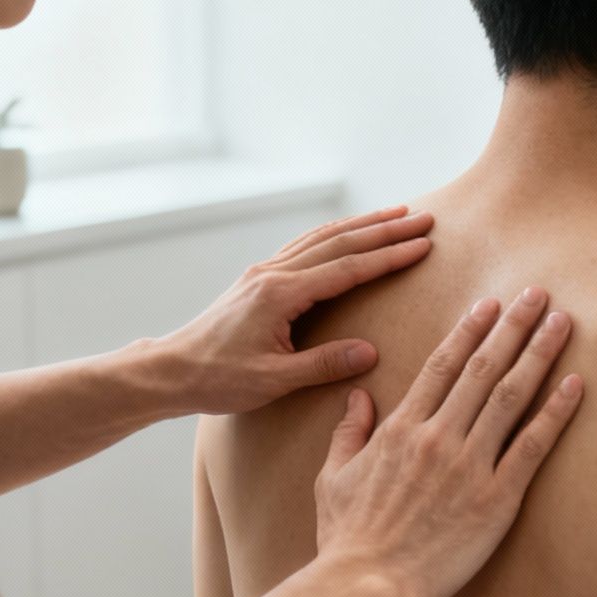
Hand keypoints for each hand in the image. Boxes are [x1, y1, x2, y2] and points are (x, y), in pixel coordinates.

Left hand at [144, 206, 435, 416]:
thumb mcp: (273, 381)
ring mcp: (264, 272)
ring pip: (322, 237)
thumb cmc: (218, 380)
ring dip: (362, 224)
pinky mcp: (259, 278)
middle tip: (425, 219)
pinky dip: (335, 234)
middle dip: (385, 230)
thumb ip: (323, 365)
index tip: (423, 245)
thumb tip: (370, 351)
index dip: (388, 256)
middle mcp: (273, 274)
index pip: (348, 268)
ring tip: (397, 216)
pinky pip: (305, 245)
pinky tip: (349, 231)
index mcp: (280, 294)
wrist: (172, 370)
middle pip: (340, 242)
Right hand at [315, 288, 584, 596]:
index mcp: (401, 428)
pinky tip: (575, 384)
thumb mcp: (332, 477)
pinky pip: (531, 447)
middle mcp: (438, 437)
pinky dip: (555, 413)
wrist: (363, 585)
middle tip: (538, 294)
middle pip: (482, 368)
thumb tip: (357, 396)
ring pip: (510, 396)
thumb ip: (348, 432)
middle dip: (513, 327)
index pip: (442, 365)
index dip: (470, 330)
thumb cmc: (345, 537)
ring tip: (562, 322)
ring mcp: (468, 466)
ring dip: (538, 354)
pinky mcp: (495, 500)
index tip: (490, 303)